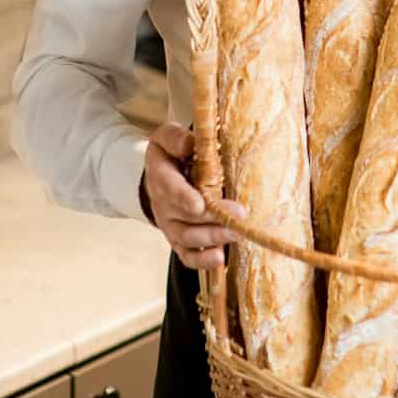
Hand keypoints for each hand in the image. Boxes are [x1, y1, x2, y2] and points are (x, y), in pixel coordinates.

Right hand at [141, 122, 242, 272]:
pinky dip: (201, 260)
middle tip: (238, 216)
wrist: (160, 173)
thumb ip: (176, 138)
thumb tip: (189, 144)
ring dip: (211, 238)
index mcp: (160, 174)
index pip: (170, 188)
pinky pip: (186, 254)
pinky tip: (219, 259)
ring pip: (187, 237)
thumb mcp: (167, 136)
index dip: (184, 198)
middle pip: (184, 217)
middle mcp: (162, 204)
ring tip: (235, 234)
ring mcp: (169, 224)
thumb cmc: (171, 151)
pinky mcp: (178, 238)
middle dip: (211, 218)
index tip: (200, 204)